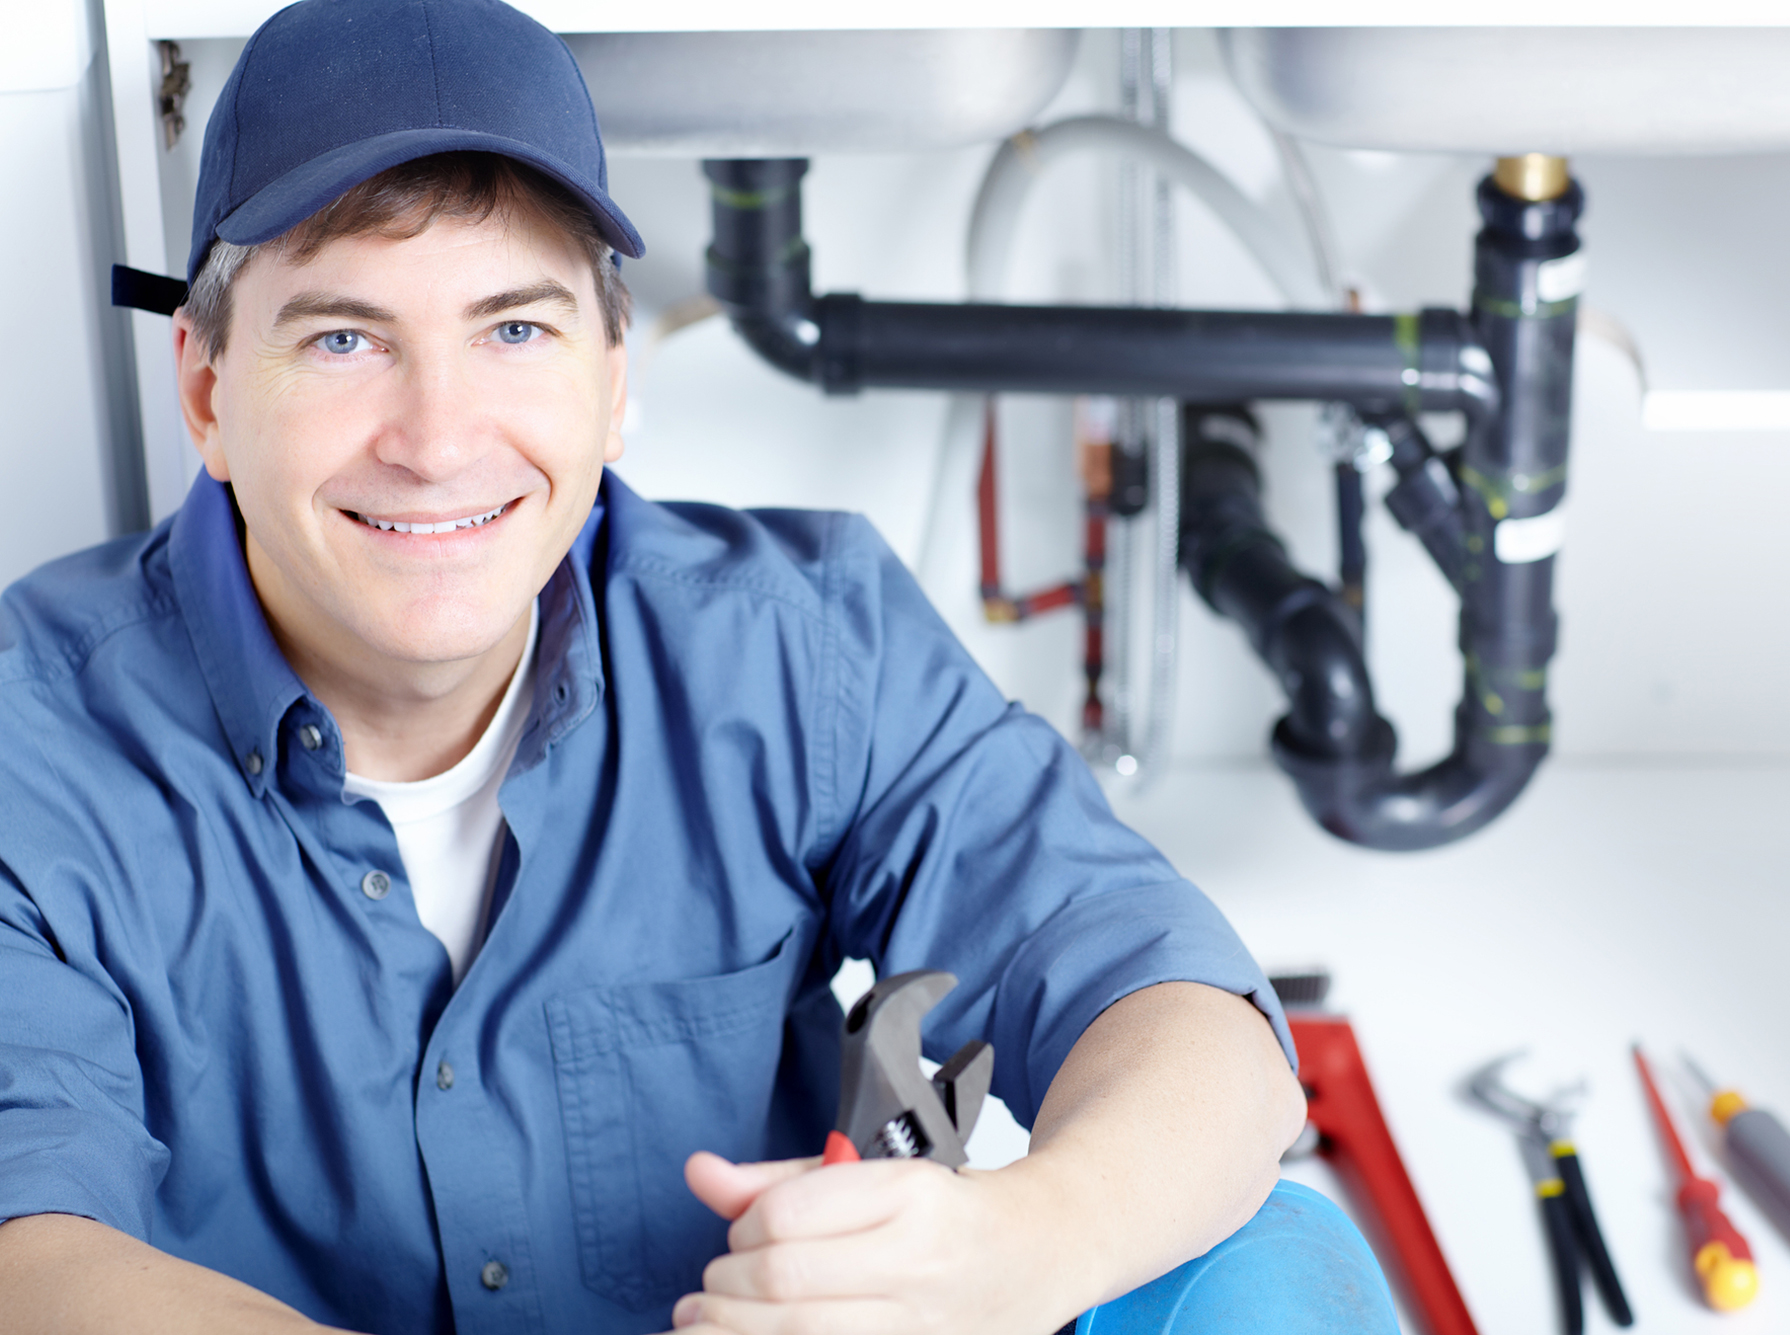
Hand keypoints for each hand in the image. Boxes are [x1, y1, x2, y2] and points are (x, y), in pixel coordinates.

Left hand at [666, 1150, 1080, 1334]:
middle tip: (714, 1288)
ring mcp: (924, 1324)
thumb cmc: (949, 1210)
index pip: (787, 1215)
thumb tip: (698, 1174)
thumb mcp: (870, 1173)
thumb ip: (777, 1180)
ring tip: (710, 1323)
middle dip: (726, 1288)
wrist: (1040, 1252)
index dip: (742, 1229)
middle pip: (784, 1281)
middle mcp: (920, 1260)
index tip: (740, 1236)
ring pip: (800, 1334)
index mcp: (909, 1194)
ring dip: (733, 1330)